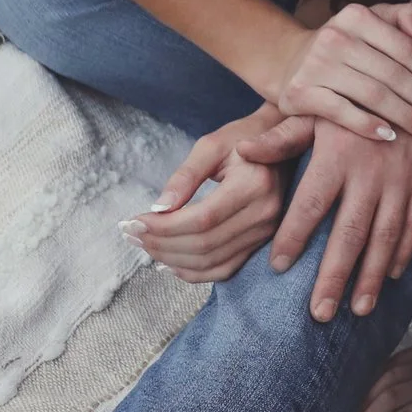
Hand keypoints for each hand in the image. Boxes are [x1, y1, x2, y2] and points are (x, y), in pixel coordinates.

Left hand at [128, 143, 285, 283]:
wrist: (281, 144)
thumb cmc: (243, 139)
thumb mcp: (212, 145)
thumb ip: (185, 175)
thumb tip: (159, 208)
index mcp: (254, 184)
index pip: (201, 219)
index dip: (163, 227)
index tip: (133, 221)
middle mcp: (265, 213)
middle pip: (204, 244)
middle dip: (161, 243)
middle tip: (131, 234)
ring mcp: (267, 232)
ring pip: (211, 262)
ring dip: (172, 259)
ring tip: (144, 245)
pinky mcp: (262, 243)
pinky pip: (225, 270)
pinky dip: (194, 273)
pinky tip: (169, 263)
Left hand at [247, 115, 411, 321]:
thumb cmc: (354, 99)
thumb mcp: (317, 109)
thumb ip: (281, 136)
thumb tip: (243, 152)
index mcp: (338, 154)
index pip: (311, 204)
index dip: (293, 237)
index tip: (277, 267)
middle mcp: (371, 171)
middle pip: (350, 233)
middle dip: (334, 277)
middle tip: (319, 313)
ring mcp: (401, 180)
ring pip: (386, 236)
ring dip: (371, 276)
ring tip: (356, 310)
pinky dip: (403, 252)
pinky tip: (390, 277)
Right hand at [272, 2, 411, 141]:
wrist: (290, 63)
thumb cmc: (345, 45)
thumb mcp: (373, 22)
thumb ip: (404, 17)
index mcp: (356, 16)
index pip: (404, 48)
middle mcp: (334, 37)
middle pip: (392, 75)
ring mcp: (315, 65)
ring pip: (372, 95)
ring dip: (405, 117)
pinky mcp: (300, 93)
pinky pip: (342, 112)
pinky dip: (369, 126)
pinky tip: (390, 136)